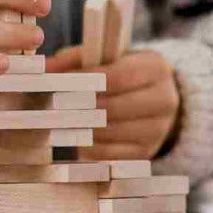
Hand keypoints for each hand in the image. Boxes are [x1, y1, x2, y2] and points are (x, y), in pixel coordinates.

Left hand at [46, 46, 180, 159]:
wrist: (155, 101)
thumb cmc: (124, 74)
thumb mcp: (109, 58)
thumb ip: (78, 58)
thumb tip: (48, 66)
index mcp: (157, 68)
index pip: (119, 76)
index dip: (87, 80)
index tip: (61, 81)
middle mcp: (164, 99)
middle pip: (115, 107)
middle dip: (82, 106)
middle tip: (56, 104)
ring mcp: (158, 129)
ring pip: (111, 132)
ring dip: (83, 127)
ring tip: (62, 120)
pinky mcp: (147, 152)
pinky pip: (111, 154)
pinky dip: (90, 147)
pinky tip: (78, 137)